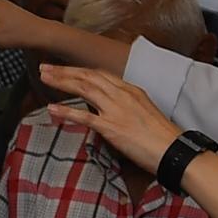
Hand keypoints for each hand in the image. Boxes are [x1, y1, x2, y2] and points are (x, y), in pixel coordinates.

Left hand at [36, 62, 179, 173]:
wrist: (173, 150)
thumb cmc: (162, 137)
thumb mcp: (145, 112)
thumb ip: (127, 107)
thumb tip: (113, 110)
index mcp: (131, 90)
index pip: (100, 75)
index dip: (80, 70)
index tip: (65, 69)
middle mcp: (122, 95)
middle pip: (88, 76)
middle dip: (65, 71)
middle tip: (46, 68)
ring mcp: (116, 110)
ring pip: (84, 88)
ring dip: (62, 81)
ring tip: (45, 77)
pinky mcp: (112, 127)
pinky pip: (84, 116)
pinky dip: (66, 111)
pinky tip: (52, 108)